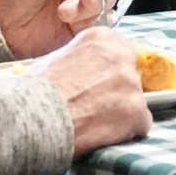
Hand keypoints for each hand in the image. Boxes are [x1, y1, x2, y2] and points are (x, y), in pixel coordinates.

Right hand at [24, 26, 151, 153]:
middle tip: (95, 106)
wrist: (36, 117)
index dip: (109, 72)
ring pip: (134, 101)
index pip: (119, 52)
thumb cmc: (36, 90)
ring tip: (94, 124)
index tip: (98, 84)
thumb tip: (80, 72)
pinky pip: (139, 124)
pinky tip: (103, 135)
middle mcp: (122, 57)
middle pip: (129, 76)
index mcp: (101, 39)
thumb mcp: (54, 60)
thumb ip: (78, 61)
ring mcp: (132, 84)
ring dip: (120, 113)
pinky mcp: (137, 111)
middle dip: (116, 91)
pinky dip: (125, 132)